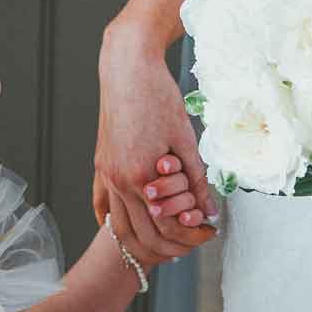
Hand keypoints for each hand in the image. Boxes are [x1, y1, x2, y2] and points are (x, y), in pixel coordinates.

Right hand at [95, 26, 217, 264]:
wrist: (127, 67)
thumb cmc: (157, 96)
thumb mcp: (185, 138)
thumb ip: (196, 179)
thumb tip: (209, 210)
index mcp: (140, 175)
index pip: (166, 225)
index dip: (191, 234)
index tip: (209, 232)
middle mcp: (118, 179)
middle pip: (143, 233)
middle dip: (172, 244)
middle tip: (196, 240)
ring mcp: (106, 173)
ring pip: (121, 226)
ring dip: (145, 241)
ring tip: (169, 241)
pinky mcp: (102, 163)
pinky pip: (103, 205)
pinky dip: (115, 223)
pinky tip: (128, 230)